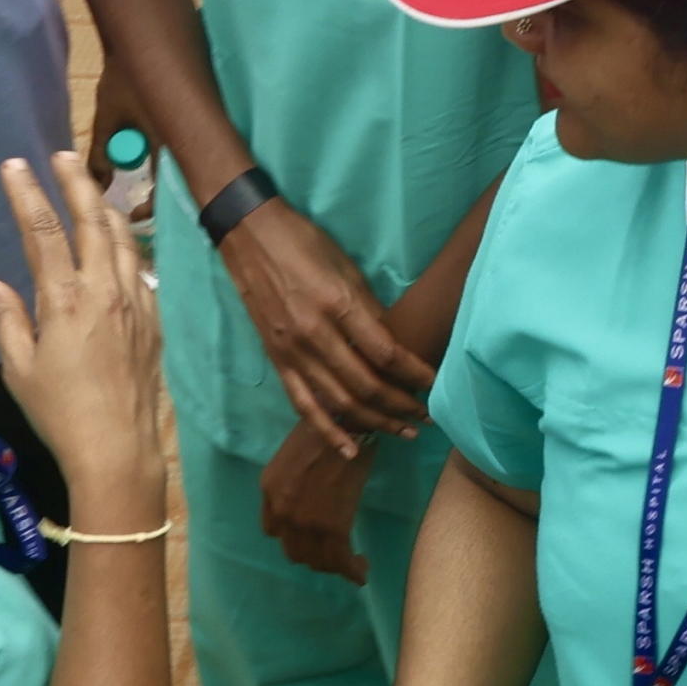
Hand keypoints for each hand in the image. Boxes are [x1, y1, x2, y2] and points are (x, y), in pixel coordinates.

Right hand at [0, 150, 172, 520]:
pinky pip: (138, 268)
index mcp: (65, 300)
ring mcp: (135, 301)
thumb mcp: (19, 369)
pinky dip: (124, 245)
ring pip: (121, 239)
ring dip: (103, 208)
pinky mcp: (152, 317)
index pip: (44, 232)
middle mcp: (104, 291)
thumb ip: (8, 320)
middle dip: (75, 182)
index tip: (14, 166)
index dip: (28, 195)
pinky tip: (116, 242)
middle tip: (61, 154)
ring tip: (88, 187)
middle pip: (91, 221)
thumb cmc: (59, 412)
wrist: (117, 445)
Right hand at [216, 195, 436, 443]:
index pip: (386, 353)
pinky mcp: (277, 360)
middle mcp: (315, 335)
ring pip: (339, 402)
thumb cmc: (305, 243)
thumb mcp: (347, 267)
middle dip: (401, 405)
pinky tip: (350, 449)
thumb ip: (369, 310)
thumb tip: (395, 344)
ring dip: (374, 422)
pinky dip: (327, 430)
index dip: (415, 374)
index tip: (437, 386)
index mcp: (338, 305)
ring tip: (403, 432)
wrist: (249, 236)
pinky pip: (303, 404)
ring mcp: (292, 352)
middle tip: (427, 417)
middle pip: (366, 385)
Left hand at [261, 420, 371, 579]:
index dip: (293, 537)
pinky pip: (340, 560)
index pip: (274, 530)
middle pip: (295, 551)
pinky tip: (360, 572)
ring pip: (317, 560)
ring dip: (334, 566)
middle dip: (315, 556)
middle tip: (335, 554)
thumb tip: (311, 494)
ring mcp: (305, 521)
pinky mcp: (332, 526)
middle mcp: (282, 511)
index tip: (311, 537)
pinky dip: (351, 571)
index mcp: (269, 490)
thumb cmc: (327, 429)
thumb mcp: (294, 454)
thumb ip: (294, 481)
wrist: (347, 422)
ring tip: (351, 563)